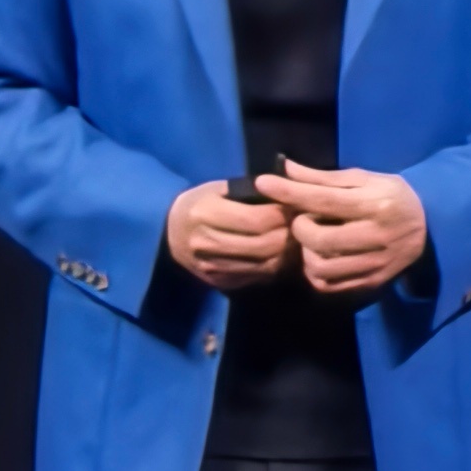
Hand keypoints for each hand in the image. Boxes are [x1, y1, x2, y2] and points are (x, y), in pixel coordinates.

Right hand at [165, 181, 293, 291]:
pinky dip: (274, 266)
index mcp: (204, 213)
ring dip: (287, 253)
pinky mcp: (217, 281)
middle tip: (302, 225)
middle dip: (289, 235)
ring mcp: (210, 267)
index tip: (296, 207)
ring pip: (264, 265)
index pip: (256, 220)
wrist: (168, 232)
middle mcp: (205, 243)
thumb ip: (251, 192)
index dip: (283, 215)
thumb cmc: (200, 203)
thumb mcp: (219, 189)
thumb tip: (290, 194)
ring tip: (296, 239)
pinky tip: (281, 254)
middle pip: (264, 245)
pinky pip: (256, 277)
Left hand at [258, 163, 427, 298]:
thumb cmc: (392, 197)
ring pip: (320, 267)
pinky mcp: (371, 283)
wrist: (430, 228)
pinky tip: (321, 258)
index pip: (325, 200)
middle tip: (306, 220)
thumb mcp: (364, 179)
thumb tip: (284, 169)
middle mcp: (377, 237)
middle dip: (301, 227)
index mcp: (376, 205)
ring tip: (314, 241)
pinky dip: (315, 273)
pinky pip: (328, 285)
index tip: (264, 182)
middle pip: (319, 239)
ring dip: (307, 253)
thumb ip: (323, 178)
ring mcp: (375, 264)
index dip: (290, 192)